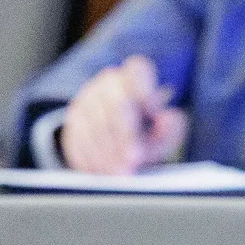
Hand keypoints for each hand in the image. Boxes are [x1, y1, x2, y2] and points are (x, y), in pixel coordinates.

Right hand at [60, 55, 186, 174]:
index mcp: (135, 75)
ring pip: (95, 125)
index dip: (145, 87)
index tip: (154, 111)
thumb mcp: (167, 130)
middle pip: (115, 104)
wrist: (118, 137)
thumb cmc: (149, 131)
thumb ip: (172, 127)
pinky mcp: (72, 123)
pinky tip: (103, 174)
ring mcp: (86, 101)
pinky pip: (78, 140)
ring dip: (108, 152)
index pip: (137, 70)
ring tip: (121, 173)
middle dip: (125, 135)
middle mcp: (108, 84)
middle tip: (135, 158)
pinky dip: (91, 159)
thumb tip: (166, 118)